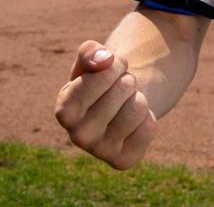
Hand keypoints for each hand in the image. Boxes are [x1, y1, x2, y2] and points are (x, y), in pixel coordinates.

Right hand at [53, 40, 158, 169]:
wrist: (119, 104)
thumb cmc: (101, 79)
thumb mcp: (91, 60)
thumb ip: (90, 51)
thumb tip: (104, 59)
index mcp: (64, 110)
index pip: (100, 76)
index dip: (115, 64)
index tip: (113, 65)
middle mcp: (77, 136)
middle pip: (123, 90)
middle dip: (128, 80)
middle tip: (122, 87)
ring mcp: (100, 151)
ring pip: (138, 108)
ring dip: (139, 97)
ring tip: (127, 102)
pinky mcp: (122, 160)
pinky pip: (149, 128)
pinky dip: (148, 118)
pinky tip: (133, 122)